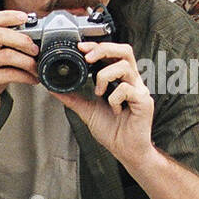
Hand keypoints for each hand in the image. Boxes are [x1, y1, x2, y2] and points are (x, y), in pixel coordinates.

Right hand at [0, 10, 37, 125]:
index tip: (25, 17)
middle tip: (36, 48)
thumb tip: (31, 34)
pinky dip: (26, 76)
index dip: (7, 16)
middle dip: (22, 39)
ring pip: (7, 54)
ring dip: (28, 60)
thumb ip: (2, 44)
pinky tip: (32, 79)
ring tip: (37, 66)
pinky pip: (10, 73)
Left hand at [50, 39, 154, 168]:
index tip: (81, 48)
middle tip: (88, 58)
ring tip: (99, 92)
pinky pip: (127, 89)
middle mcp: (132, 81)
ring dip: (105, 76)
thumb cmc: (113, 131)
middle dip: (104, 49)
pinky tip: (114, 109)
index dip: (97, 47)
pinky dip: (114, 98)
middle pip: (125, 50)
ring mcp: (139, 90)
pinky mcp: (144, 102)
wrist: (125, 151)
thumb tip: (53, 88)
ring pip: (124, 66)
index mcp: (121, 80)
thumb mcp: (87, 110)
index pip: (113, 53)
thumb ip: (73, 97)